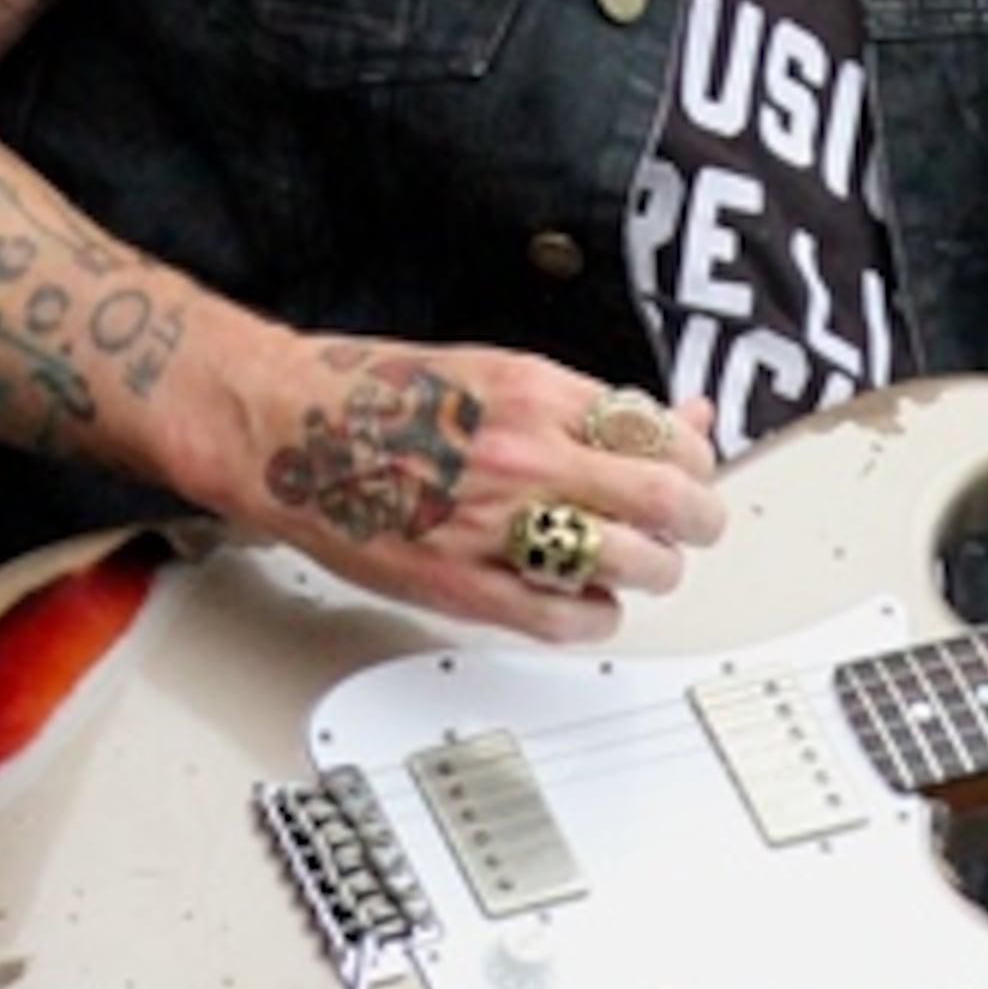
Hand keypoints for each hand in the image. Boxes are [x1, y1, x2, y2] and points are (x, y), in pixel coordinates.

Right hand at [209, 327, 725, 639]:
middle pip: (667, 500)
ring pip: (632, 564)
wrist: (286, 429)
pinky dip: (596, 615)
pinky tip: (589, 601)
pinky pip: (566, 617)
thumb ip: (587, 404)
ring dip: (655, 569)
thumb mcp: (499, 371)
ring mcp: (495, 524)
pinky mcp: (461, 585)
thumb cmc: (381, 396)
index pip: (662, 434)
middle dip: (700, 517)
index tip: (693, 470)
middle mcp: (525, 455)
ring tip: (646, 564)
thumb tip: (675, 418)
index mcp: (537, 392)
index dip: (696, 459)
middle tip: (698, 524)